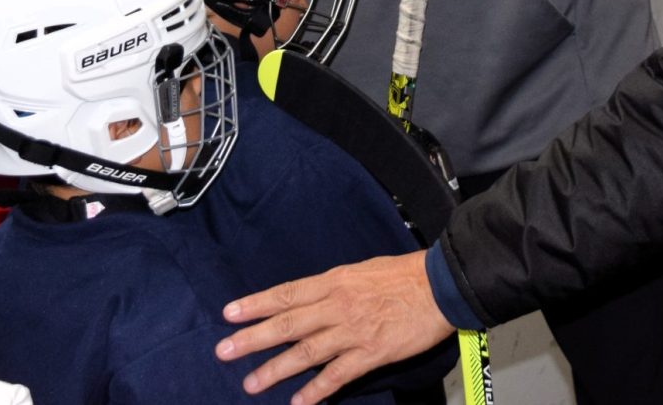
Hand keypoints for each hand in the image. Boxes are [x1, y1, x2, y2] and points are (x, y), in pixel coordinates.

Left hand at [215, 252, 453, 402]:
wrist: (439, 286)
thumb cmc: (402, 275)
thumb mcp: (360, 270)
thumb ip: (333, 287)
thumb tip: (309, 298)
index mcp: (334, 281)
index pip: (286, 294)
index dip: (256, 305)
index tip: (230, 314)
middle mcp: (337, 305)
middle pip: (287, 324)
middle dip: (252, 338)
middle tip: (224, 351)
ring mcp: (353, 331)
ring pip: (305, 353)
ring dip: (275, 369)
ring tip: (251, 384)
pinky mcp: (371, 353)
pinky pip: (337, 375)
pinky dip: (316, 390)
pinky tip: (298, 403)